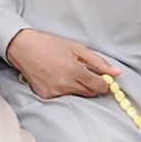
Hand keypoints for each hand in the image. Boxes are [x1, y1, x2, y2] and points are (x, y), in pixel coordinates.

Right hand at [5, 28, 120, 100]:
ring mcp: (55, 92)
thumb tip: (116, 73)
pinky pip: (63, 97)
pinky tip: (56, 78)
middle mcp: (65, 84)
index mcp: (74, 70)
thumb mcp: (76, 48)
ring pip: (77, 96)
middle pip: (90, 93)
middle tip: (84, 73)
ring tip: (67, 73)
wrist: (24, 48)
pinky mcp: (46, 96)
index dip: (104, 83)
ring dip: (77, 87)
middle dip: (91, 84)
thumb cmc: (50, 45)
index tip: (102, 78)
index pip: (100, 86)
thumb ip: (98, 62)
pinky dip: (64, 89)